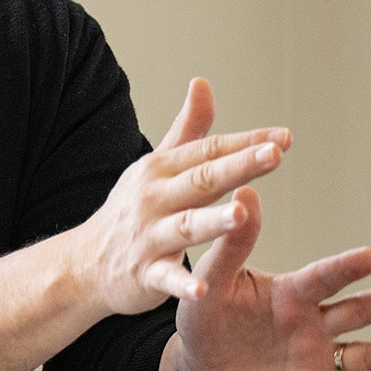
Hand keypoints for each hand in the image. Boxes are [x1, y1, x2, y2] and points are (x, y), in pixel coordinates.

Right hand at [75, 78, 289, 314]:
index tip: (285, 138)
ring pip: (185, 227)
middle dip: (238, 167)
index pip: (209, 151)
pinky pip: (166, 278)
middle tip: (273, 156)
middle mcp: (154, 199)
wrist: (85, 263)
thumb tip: (202, 83)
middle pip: (202, 180)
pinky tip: (201, 287)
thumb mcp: (156, 166)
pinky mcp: (144, 274)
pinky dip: (182, 284)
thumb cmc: (132, 210)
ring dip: (211, 221)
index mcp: (161, 170)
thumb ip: (187, 129)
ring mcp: (148, 237)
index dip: (246, 144)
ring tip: (240, 214)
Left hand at [165, 185, 370, 370]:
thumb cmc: (206, 317)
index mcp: (292, 294)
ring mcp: (315, 362)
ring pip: (364, 358)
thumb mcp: (213, 282)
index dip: (346, 268)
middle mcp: (313, 325)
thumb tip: (244, 194)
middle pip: (359, 311)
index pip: (324, 278)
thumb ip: (232, 243)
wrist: (198, 368)